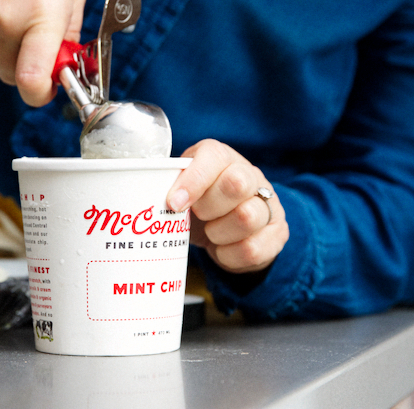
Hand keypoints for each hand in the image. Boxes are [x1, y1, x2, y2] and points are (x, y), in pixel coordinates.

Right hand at [0, 0, 87, 106]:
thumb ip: (71, 28)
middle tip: (43, 49)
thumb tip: (67, 56)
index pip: (31, 82)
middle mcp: (5, 22)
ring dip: (11, 43)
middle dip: (28, 70)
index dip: (41, 94)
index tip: (51, 87)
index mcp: (40, 19)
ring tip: (24, 8)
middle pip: (11, 75)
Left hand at [167, 140, 288, 273]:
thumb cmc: (197, 207)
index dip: (192, 181)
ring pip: (247, 217)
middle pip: (236, 184)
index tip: (173, 204)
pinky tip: (223, 249)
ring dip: (219, 233)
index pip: (213, 157)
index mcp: (221, 158)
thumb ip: (164, 186)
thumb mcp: (180, 190)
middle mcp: (250, 175)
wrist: (229, 232)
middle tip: (197, 216)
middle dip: (208, 207)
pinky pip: (252, 250)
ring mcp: (268, 204)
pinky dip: (229, 256)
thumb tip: (136, 195)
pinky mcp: (277, 233)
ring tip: (211, 232)